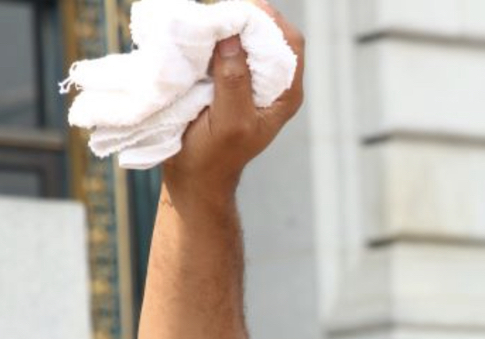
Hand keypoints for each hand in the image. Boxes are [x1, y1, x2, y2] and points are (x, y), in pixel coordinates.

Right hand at [163, 0, 304, 198]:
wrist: (194, 176)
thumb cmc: (216, 156)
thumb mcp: (230, 121)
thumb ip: (234, 81)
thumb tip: (234, 38)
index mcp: (285, 94)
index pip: (290, 42)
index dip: (269, 21)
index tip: (239, 11)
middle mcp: (272, 84)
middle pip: (268, 35)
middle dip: (245, 19)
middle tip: (218, 15)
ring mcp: (249, 81)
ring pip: (245, 40)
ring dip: (226, 28)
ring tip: (207, 24)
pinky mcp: (227, 81)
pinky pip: (225, 50)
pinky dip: (214, 40)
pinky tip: (199, 38)